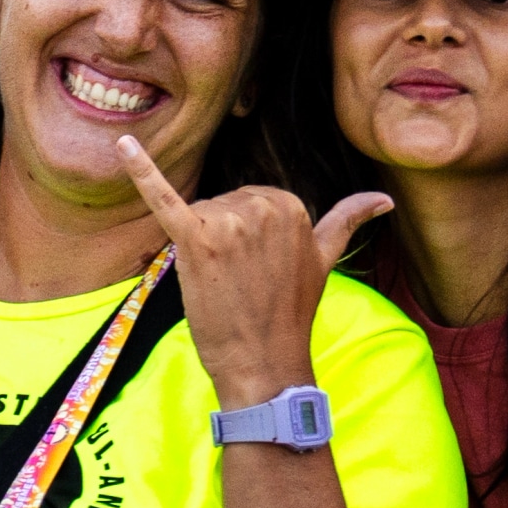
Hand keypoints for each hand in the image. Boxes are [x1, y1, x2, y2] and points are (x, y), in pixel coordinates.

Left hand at [113, 136, 389, 408]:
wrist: (264, 360)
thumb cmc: (290, 313)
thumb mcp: (325, 259)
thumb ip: (347, 221)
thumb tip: (385, 199)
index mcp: (291, 204)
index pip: (246, 201)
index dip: (242, 238)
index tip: (256, 268)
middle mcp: (262, 206)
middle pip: (220, 206)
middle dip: (221, 240)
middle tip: (238, 281)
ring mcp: (230, 223)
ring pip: (196, 214)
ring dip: (200, 245)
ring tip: (222, 282)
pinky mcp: (196, 240)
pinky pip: (163, 198)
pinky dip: (141, 171)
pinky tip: (123, 147)